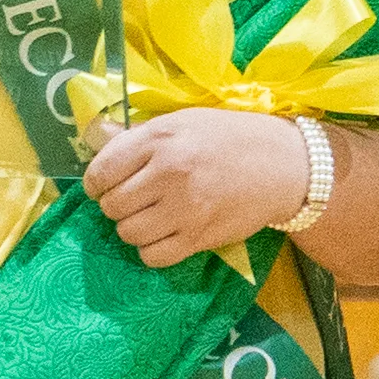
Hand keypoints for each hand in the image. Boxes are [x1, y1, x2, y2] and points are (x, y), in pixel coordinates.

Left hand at [83, 107, 310, 270]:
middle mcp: (168, 172)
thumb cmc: (229, 138)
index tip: (104, 185)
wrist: (283, 166)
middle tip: (134, 198)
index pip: (102, 170)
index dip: (96, 182)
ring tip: (150, 216)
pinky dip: (150, 249)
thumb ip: (140, 136)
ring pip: (128, 233)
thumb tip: (95, 142)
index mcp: (161, 138)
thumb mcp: (183, 122)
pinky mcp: (199, 238)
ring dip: (132, 227)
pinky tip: (163, 234)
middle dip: (115, 204)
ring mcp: (184, 209)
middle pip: (112, 205)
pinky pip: (152, 256)